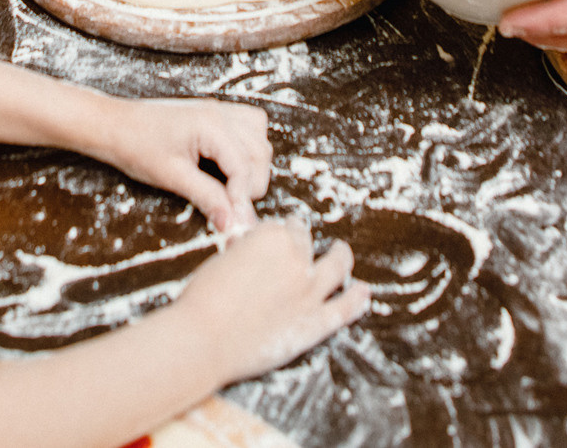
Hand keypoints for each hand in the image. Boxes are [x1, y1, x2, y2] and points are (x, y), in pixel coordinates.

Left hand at [82, 97, 272, 232]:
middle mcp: (221, 113)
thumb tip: (232, 223)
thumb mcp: (172, 177)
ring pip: (259, 138)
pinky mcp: (214, 114)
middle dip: (251, 184)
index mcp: (212, 125)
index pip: (243, 167)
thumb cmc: (135, 146)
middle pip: (259, 153)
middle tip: (231, 208)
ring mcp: (219, 110)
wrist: (112, 125)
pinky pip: (248, 126)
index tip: (236, 223)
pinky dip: (248, 148)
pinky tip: (232, 165)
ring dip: (253, 166)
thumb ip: (207, 197)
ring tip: (233, 189)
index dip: (242, 199)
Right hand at [174, 220, 370, 381]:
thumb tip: (250, 247)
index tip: (276, 240)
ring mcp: (310, 292)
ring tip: (342, 254)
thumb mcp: (222, 258)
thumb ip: (244, 249)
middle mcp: (297, 258)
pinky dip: (357, 298)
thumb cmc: (203, 298)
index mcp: (272, 237)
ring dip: (341, 258)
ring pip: (336, 267)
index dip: (278, 234)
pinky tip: (362, 292)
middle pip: (307, 243)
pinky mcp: (315, 322)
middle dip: (303, 242)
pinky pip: (345, 308)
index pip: (283, 228)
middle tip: (301, 246)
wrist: (204, 338)